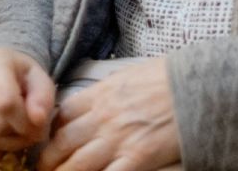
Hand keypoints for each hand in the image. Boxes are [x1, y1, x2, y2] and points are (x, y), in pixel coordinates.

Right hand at [0, 48, 55, 159]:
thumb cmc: (19, 74)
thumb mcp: (39, 79)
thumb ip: (43, 99)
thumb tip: (37, 120)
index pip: (5, 103)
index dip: (24, 124)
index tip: (36, 128)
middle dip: (17, 137)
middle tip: (28, 136)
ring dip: (1, 146)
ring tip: (13, 139)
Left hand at [37, 58, 180, 170]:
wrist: (196, 85)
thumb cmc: (166, 78)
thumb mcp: (127, 76)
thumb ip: (106, 91)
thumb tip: (95, 99)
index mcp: (100, 95)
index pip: (63, 115)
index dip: (51, 132)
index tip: (49, 142)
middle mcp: (103, 118)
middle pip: (63, 142)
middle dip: (48, 159)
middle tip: (41, 169)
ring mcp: (119, 139)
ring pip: (78, 163)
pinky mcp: (138, 157)